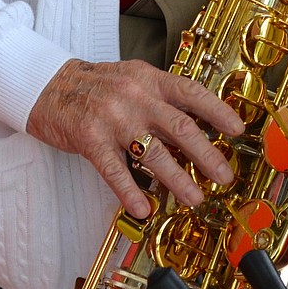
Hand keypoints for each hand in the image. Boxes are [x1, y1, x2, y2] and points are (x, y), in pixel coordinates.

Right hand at [26, 57, 243, 217]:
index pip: (191, 93)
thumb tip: (199, 127)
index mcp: (149, 79)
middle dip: (207, 154)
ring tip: (194, 198)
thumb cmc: (97, 86)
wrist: (49, 85)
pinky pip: (114, 170)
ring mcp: (113, 117)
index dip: (218, 111)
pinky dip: (130, 192)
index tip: (238, 130)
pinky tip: (143, 209)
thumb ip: (161, 97)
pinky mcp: (90, 139)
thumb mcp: (133, 79)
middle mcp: (135, 96)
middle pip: (180, 127)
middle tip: (224, 176)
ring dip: (177, 179)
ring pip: (152, 152)